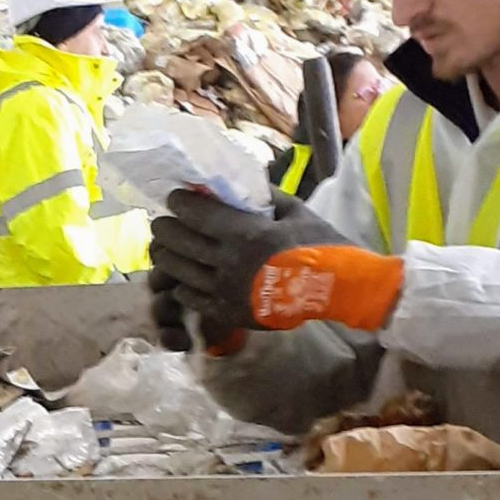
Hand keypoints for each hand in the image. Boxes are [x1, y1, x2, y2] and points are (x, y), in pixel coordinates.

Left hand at [147, 190, 350, 342]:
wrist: (339, 289)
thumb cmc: (321, 245)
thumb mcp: (295, 211)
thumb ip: (264, 198)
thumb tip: (241, 187)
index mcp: (245, 233)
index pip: (198, 215)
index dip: (180, 204)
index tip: (174, 198)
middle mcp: (229, 262)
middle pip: (180, 242)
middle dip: (165, 229)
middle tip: (161, 222)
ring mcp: (226, 290)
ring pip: (180, 271)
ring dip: (167, 257)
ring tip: (164, 249)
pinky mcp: (229, 312)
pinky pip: (192, 298)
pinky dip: (183, 287)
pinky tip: (183, 279)